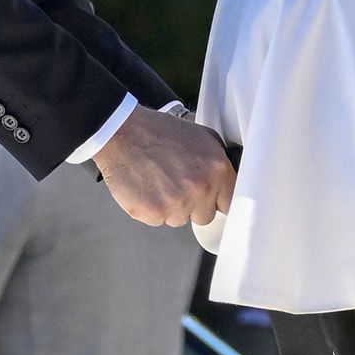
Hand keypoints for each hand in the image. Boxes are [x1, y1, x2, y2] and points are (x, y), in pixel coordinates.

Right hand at [93, 106, 235, 226]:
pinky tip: (147, 188)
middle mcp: (200, 188)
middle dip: (194, 205)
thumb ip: (219, 162)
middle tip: (178, 184)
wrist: (124, 133)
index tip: (212, 200)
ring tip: (159, 182)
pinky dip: (151, 209)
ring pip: (180, 220)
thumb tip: (228, 181)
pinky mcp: (154, 213)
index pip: (231, 203)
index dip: (219, 201)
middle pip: (205, 216)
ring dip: (171, 207)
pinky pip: (158, 221)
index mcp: (217, 169)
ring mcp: (177, 203)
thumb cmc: (161, 132)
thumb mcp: (203, 136)